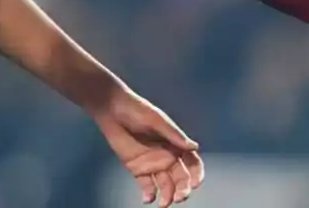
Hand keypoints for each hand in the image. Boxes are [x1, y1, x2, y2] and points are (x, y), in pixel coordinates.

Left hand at [92, 87, 205, 206]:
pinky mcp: (138, 170)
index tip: (195, 184)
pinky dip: (149, 195)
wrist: (112, 111)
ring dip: (168, 196)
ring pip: (165, 185)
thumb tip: (194, 147)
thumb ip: (174, 135)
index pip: (192, 163)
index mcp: (175, 144)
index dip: (196, 174)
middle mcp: (167, 156)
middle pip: (180, 178)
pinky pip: (147, 186)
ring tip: (164, 203)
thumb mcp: (156, 121)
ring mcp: (153, 165)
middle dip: (182, 189)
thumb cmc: (137, 110)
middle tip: (179, 198)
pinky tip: (147, 199)